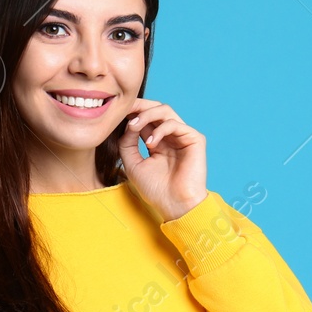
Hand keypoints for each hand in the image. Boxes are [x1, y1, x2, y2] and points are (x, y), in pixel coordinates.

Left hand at [116, 98, 207, 221]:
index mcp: (158, 141)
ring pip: (165, 111)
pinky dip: (160, 129)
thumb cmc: (156, 189)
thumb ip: (127, 143)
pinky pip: (175, 124)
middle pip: (156, 109)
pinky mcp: (195, 139)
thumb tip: (127, 123)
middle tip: (124, 109)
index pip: (145, 118)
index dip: (132, 111)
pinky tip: (150, 143)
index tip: (116, 111)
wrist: (174, 205)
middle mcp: (171, 136)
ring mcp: (183, 136)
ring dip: (146, 115)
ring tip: (134, 126)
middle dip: (139, 106)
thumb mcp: (133, 163)